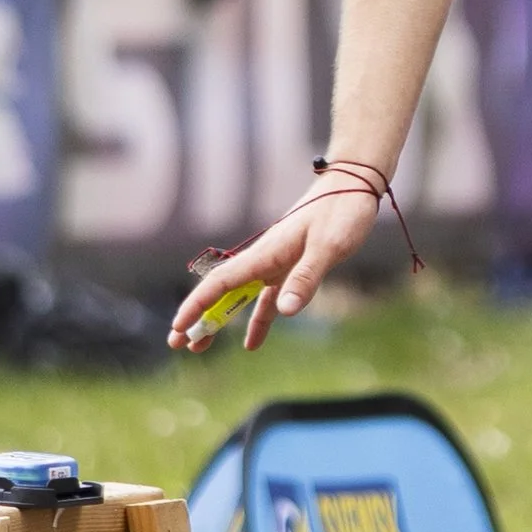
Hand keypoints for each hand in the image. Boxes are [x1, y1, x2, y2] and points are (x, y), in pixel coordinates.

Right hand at [167, 182, 380, 354]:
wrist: (354, 185)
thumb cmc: (343, 211)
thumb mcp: (329, 246)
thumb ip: (306, 277)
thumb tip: (285, 312)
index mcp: (266, 252)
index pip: (222, 282)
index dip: (197, 304)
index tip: (178, 326)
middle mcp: (265, 258)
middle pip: (222, 292)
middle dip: (199, 317)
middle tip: (177, 344)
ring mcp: (277, 263)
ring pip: (240, 298)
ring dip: (220, 321)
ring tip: (199, 347)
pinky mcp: (292, 267)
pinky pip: (267, 299)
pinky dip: (257, 320)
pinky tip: (252, 343)